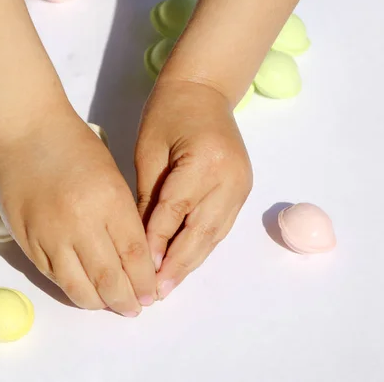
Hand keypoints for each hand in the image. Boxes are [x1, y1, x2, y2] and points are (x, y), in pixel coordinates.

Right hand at [0, 113, 156, 315]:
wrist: (26, 134)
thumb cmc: (75, 148)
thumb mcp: (113, 177)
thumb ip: (123, 218)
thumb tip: (135, 260)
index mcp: (109, 202)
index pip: (134, 256)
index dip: (145, 282)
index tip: (152, 295)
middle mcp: (80, 223)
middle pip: (109, 278)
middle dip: (126, 300)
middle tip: (134, 308)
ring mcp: (50, 235)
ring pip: (78, 286)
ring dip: (99, 302)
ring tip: (110, 305)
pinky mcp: (27, 241)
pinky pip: (53, 277)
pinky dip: (71, 289)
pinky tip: (84, 291)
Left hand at [135, 81, 252, 299]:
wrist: (204, 90)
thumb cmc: (168, 113)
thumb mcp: (148, 151)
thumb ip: (148, 197)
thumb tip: (141, 241)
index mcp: (205, 161)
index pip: (176, 211)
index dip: (158, 242)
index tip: (141, 270)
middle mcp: (230, 178)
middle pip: (201, 231)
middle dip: (177, 264)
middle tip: (156, 292)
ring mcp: (241, 185)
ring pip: (214, 234)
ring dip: (191, 261)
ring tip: (168, 285)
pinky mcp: (242, 189)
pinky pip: (219, 226)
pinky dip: (201, 246)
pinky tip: (184, 262)